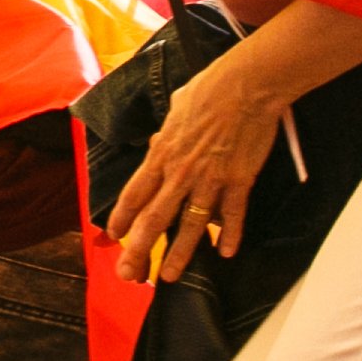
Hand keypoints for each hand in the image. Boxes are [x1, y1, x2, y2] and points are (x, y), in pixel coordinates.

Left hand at [104, 44, 288, 281]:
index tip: (114, 236)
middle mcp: (181, 172)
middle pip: (154, 219)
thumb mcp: (177, 107)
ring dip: (179, 254)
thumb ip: (167, 133)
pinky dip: (230, 236)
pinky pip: (232, 215)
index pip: (135, 194)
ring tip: (168, 276)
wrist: (247, 84)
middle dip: (139, 250)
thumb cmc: (212, 88)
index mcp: (162, 152)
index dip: (122, 219)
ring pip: (190, 226)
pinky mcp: (239, 181)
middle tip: (129, 274)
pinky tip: (226, 252)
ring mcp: (210, 179)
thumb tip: (161, 140)